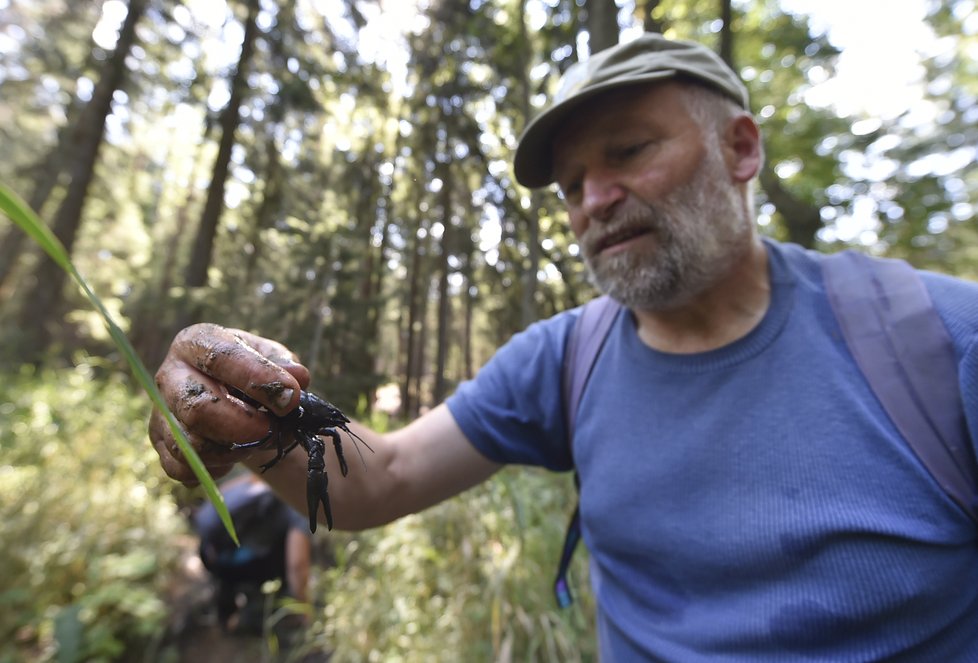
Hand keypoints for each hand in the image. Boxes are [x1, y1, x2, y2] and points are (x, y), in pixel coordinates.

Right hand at [148, 323, 309, 484]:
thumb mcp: (272, 358)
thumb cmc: (252, 371)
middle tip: (272, 429)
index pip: (221, 358)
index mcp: (196, 343)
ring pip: (192, 445)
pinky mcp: (160, 444)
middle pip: (197, 408)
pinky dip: (216, 468)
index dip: (259, 379)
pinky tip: (233, 454)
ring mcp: (160, 412)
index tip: (291, 398)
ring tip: (258, 439)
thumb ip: (284, 365)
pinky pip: (184, 469)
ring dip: (234, 451)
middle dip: (242, 426)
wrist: (231, 396)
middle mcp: (170, 375)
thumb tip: (298, 377)